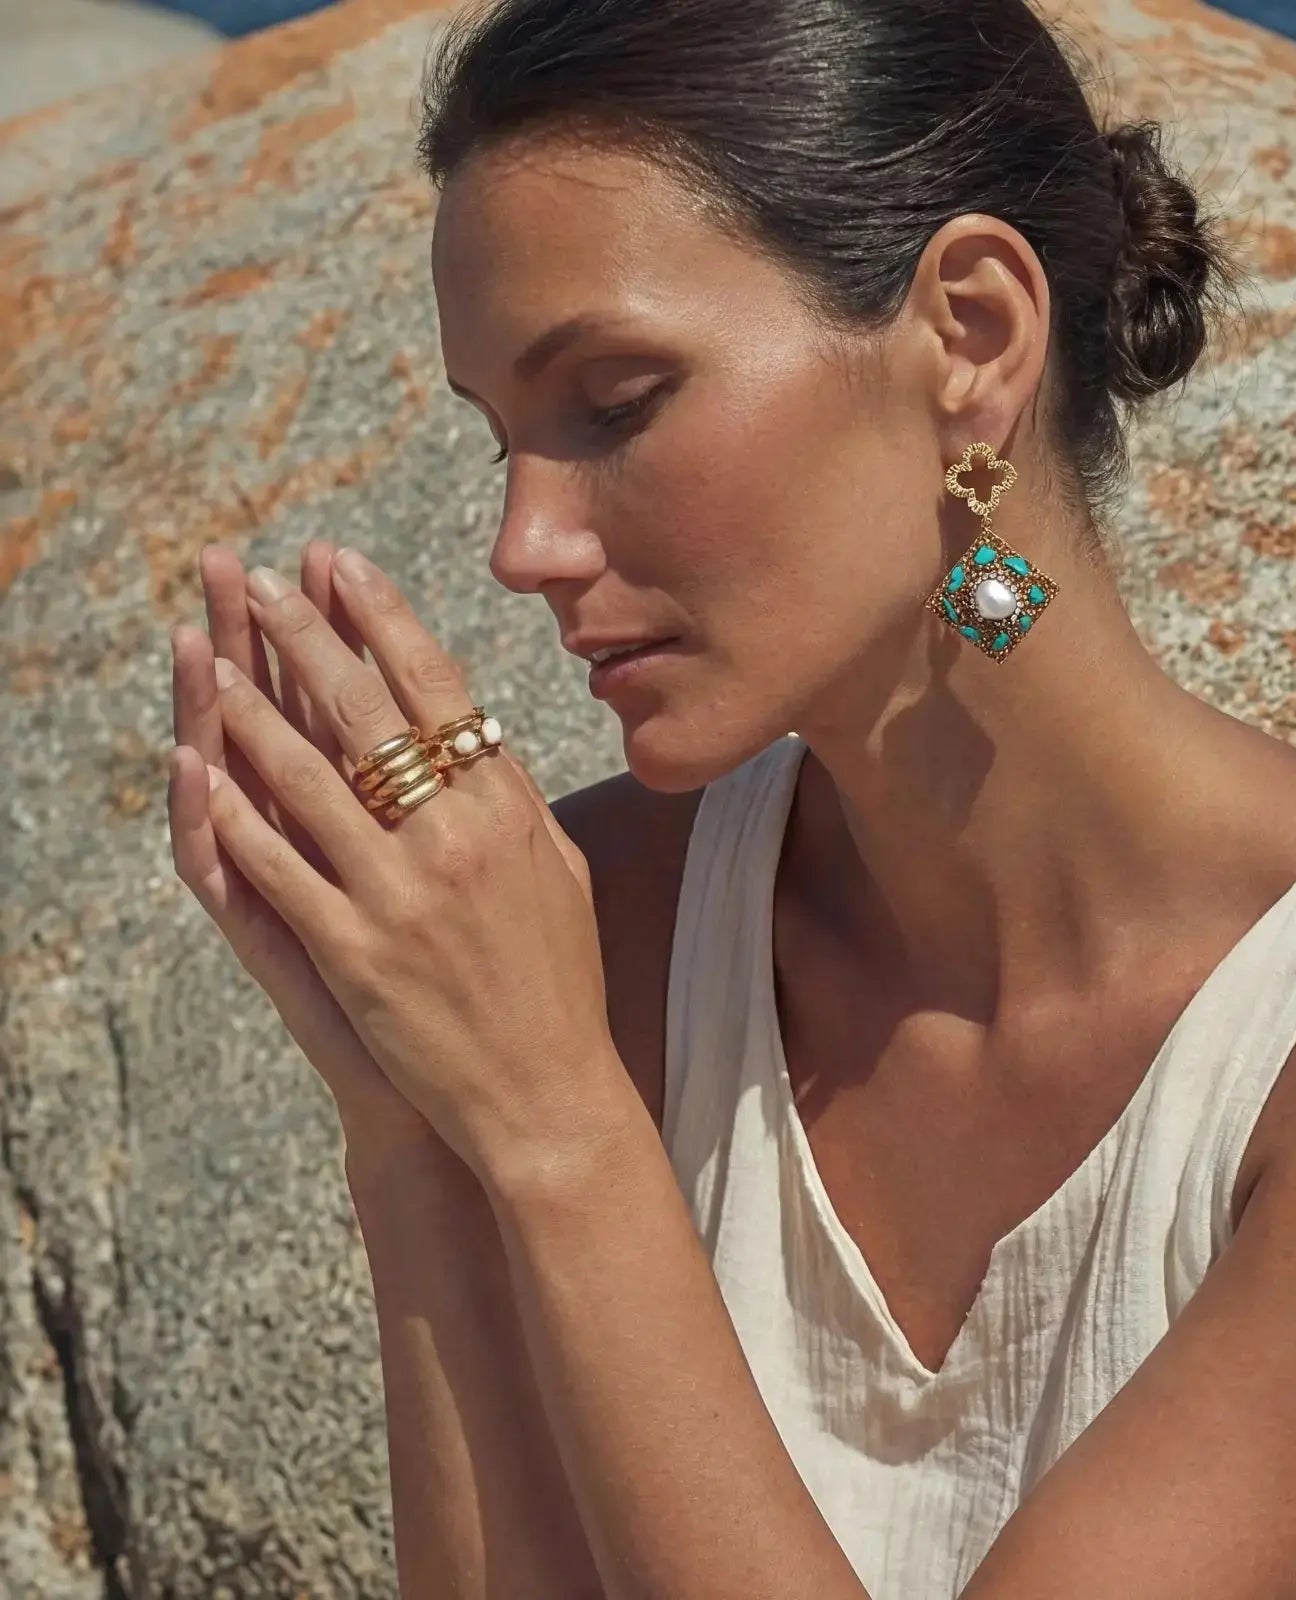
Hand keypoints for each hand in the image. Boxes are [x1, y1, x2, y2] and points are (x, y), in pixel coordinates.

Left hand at [179, 544, 616, 1177]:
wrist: (549, 1092)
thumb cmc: (560, 979)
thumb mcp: (556, 870)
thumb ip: (512, 798)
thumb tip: (476, 730)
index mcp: (505, 812)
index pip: (436, 687)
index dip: (382, 618)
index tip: (342, 564)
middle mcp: (453, 840)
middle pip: (363, 713)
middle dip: (303, 636)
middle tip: (258, 579)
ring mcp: (399, 897)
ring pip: (305, 780)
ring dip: (249, 711)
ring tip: (208, 657)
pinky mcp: (354, 954)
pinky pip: (277, 869)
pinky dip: (232, 814)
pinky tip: (197, 769)